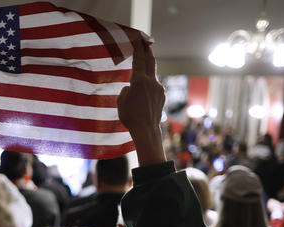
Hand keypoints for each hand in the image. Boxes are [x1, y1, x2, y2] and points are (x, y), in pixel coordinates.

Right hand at [117, 40, 165, 165]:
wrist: (146, 130)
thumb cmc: (130, 116)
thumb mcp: (121, 101)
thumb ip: (125, 90)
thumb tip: (130, 88)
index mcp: (139, 80)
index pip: (138, 59)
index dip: (137, 48)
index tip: (138, 38)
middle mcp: (151, 82)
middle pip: (150, 61)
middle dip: (147, 50)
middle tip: (145, 41)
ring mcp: (158, 88)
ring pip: (151, 76)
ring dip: (146, 72)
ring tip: (141, 72)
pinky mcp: (162, 96)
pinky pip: (154, 87)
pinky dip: (148, 87)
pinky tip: (143, 96)